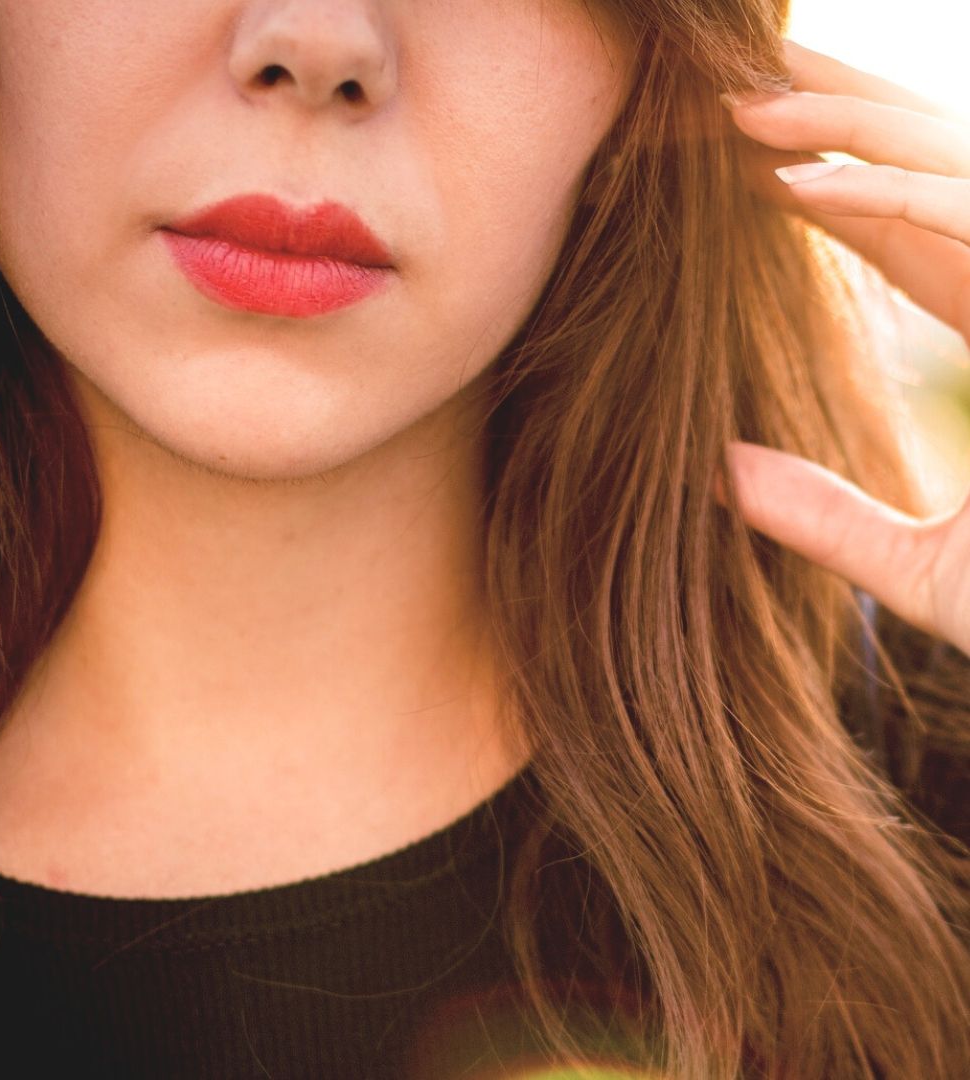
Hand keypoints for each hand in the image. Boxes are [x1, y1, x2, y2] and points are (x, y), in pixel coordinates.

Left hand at [716, 39, 969, 657]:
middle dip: (840, 119)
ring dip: (844, 127)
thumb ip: (821, 518)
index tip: (750, 173)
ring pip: (952, 170)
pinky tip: (786, 187)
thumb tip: (715, 476)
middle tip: (732, 92)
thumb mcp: (918, 571)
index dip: (836, 195)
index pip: (914, 238)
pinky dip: (888, 198)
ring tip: (732, 111)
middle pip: (933, 175)